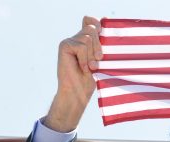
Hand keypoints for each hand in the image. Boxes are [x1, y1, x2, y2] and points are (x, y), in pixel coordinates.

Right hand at [44, 16, 102, 131]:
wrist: (78, 93)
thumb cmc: (91, 79)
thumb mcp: (100, 60)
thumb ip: (101, 44)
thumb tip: (105, 21)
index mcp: (86, 41)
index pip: (90, 20)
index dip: (96, 22)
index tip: (103, 32)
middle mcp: (76, 38)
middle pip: (92, 29)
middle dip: (99, 46)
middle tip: (98, 61)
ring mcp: (69, 41)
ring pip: (88, 37)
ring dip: (91, 55)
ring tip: (89, 67)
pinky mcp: (64, 46)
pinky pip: (81, 46)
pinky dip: (84, 59)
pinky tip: (82, 68)